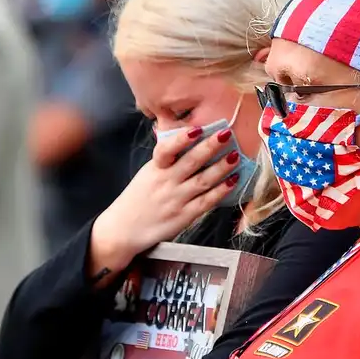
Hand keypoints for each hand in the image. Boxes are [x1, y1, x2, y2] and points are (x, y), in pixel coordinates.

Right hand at [91, 126, 240, 273]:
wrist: (124, 230)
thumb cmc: (137, 199)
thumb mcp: (146, 174)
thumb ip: (165, 159)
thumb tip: (181, 136)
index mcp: (155, 169)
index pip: (166, 150)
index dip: (181, 139)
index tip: (196, 128)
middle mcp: (166, 182)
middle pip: (191, 162)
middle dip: (210, 146)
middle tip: (227, 134)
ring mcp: (176, 200)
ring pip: (203, 180)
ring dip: (221, 167)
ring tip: (235, 155)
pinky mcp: (185, 216)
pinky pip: (206, 201)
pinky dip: (221, 191)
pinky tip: (233, 181)